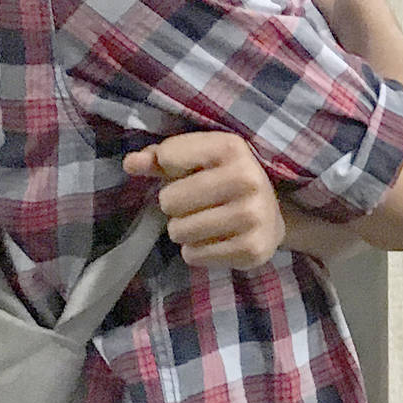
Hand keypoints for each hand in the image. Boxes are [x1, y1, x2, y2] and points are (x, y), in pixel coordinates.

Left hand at [123, 132, 285, 270]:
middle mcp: (246, 178)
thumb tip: (130, 163)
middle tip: (197, 205)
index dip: (169, 168)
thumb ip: (160, 158)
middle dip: (175, 206)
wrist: (273, 216)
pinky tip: (215, 240)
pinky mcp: (252, 249)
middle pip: (169, 200)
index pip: (167, 156)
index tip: (190, 172)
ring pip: (179, 231)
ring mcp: (252, 215)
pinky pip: (193, 255)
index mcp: (232, 147)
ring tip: (205, 223)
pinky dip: (197, 251)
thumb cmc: (223, 181)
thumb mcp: (196, 160)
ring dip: (184, 230)